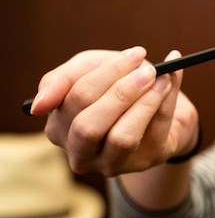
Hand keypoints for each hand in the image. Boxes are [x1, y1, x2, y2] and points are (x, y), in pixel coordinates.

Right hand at [31, 47, 198, 175]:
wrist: (155, 106)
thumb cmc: (113, 87)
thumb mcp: (89, 70)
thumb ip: (64, 77)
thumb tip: (40, 104)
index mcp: (59, 127)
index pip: (72, 100)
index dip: (106, 74)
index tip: (134, 54)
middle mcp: (79, 153)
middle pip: (89, 126)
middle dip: (122, 92)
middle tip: (148, 68)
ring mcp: (111, 163)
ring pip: (121, 138)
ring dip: (145, 102)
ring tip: (162, 78)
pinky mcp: (143, 162)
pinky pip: (154, 134)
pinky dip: (165, 104)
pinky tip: (171, 84)